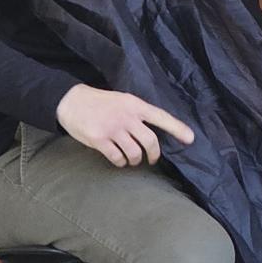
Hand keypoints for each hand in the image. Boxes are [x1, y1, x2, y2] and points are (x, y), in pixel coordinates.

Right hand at [55, 85, 195, 167]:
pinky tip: (118, 160)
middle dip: (154, 154)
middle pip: (150, 141)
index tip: (190, 139)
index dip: (177, 128)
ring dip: (135, 160)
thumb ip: (137, 113)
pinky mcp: (100, 140)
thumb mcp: (122, 100)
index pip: (161, 116)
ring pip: (134, 153)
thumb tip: (153, 131)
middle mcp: (126, 116)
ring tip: (131, 159)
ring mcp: (113, 129)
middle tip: (152, 159)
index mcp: (134, 104)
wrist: (71, 101)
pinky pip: (117, 158)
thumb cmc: (100, 102)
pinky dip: (120, 162)